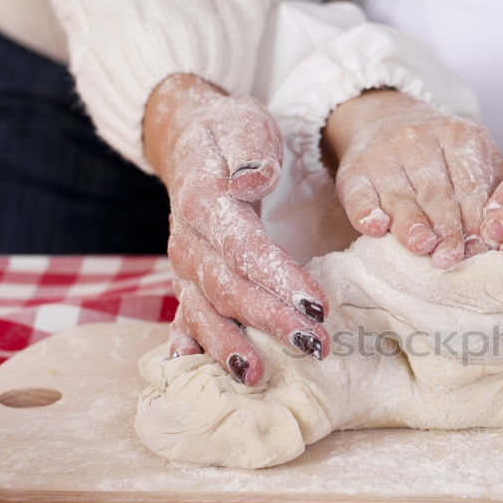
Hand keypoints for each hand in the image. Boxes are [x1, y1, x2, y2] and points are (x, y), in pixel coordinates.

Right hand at [144, 74, 329, 385]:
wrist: (188, 138)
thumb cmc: (228, 135)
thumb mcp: (243, 126)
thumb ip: (249, 152)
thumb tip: (250, 177)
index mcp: (206, 203)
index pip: (245, 248)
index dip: (280, 279)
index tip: (318, 305)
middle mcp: (188, 241)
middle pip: (229, 289)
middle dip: (271, 321)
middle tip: (316, 345)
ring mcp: (184, 267)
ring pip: (203, 312)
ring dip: (230, 346)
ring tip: (258, 376)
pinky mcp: (187, 282)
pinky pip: (184, 318)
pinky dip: (188, 347)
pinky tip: (192, 375)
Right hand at [323, 89, 502, 267]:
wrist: (383, 120)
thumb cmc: (438, 154)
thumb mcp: (471, 156)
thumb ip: (487, 190)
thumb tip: (499, 238)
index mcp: (459, 137)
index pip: (471, 185)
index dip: (477, 221)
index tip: (482, 250)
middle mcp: (419, 140)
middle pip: (438, 194)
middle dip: (448, 229)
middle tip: (453, 258)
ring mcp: (383, 155)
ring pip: (400, 197)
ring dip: (411, 224)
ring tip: (422, 246)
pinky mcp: (353, 172)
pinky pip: (359, 196)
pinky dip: (366, 213)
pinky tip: (376, 227)